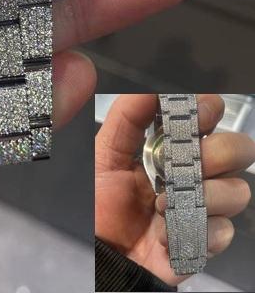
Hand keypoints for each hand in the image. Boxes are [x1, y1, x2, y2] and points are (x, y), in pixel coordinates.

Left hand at [96, 94, 254, 285]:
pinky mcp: (206, 240)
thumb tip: (150, 89)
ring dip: (199, 197)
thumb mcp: (106, 151)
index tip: (197, 115)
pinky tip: (166, 233)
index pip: (211, 114)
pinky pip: (222, 231)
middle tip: (184, 165)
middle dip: (215, 153)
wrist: (100, 249)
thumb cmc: (102, 200)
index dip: (209, 109)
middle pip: (239, 149)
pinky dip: (192, 231)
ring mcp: (205, 205)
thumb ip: (128, 116)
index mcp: (175, 144)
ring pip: (237, 190)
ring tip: (161, 206)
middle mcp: (197, 170)